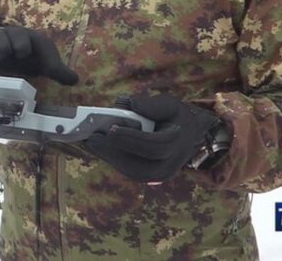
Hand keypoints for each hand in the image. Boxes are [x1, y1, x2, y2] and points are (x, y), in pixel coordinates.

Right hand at [0, 25, 77, 85]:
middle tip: (20, 55)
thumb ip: (58, 72)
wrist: (4, 58)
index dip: (30, 45)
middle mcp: (15, 36)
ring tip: (4, 56)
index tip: (26, 54)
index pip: (33, 37)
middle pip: (15, 33)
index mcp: (31, 38)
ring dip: (2, 46)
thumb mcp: (44, 65)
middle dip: (18, 44)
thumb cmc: (28, 59)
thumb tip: (76, 80)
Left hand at [83, 94, 222, 181]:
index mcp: (178, 143)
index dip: (131, 139)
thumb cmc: (176, 116)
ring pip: (133, 172)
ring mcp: (161, 175)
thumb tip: (127, 104)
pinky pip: (131, 171)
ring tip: (91, 142)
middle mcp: (170, 165)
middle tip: (92, 139)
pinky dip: (114, 159)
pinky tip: (100, 147)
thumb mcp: (169, 104)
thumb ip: (150, 105)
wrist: (189, 134)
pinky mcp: (150, 177)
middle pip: (140, 166)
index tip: (111, 129)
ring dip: (110, 157)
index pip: (153, 146)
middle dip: (114, 152)